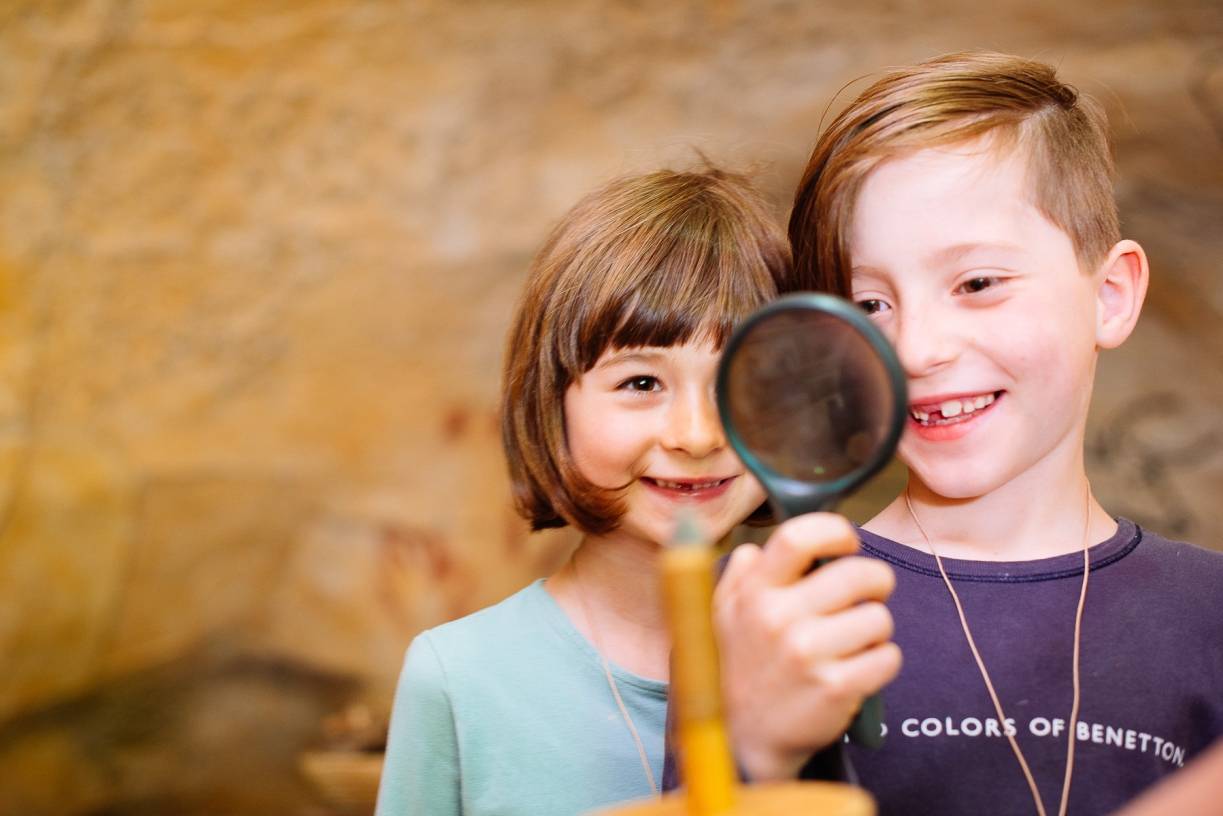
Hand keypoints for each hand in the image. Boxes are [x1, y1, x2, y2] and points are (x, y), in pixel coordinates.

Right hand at [715, 513, 900, 780]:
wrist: (744, 739)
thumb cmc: (739, 669)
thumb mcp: (723, 616)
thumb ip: (739, 578)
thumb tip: (754, 550)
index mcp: (755, 592)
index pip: (799, 537)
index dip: (835, 531)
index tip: (847, 543)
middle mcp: (779, 618)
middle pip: (858, 574)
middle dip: (877, 580)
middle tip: (872, 591)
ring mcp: (808, 654)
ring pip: (879, 618)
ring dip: (876, 629)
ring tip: (853, 642)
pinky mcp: (836, 688)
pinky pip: (888, 658)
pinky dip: (881, 662)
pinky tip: (858, 669)